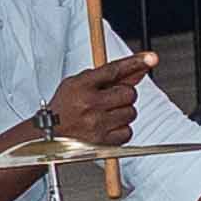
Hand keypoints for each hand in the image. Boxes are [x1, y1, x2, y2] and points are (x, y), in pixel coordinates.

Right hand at [38, 56, 155, 150]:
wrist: (49, 135)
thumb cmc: (64, 108)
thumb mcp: (78, 83)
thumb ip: (106, 75)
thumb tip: (137, 69)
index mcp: (82, 86)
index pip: (114, 70)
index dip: (135, 62)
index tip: (151, 58)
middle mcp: (89, 104)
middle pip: (128, 93)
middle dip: (125, 95)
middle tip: (111, 99)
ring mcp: (97, 124)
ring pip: (131, 112)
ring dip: (123, 112)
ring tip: (106, 114)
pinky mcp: (102, 142)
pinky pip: (128, 131)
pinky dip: (122, 129)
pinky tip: (108, 126)